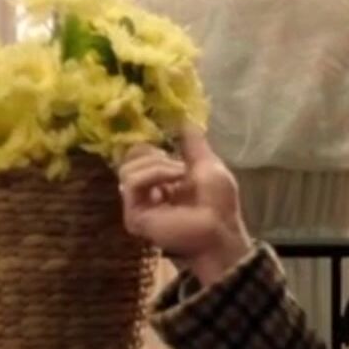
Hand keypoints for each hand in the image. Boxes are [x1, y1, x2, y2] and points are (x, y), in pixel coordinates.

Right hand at [117, 124, 252, 285]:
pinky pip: (131, 183)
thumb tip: (184, 118)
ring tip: (181, 172)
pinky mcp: (134, 215)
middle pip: (129, 157)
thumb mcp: (207, 164)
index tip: (164, 133)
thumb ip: (193, 143)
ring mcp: (138, 204)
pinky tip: (175, 178)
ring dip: (158, 164)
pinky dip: (154, 174)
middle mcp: (146, 191)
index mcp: (161, 180)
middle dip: (153, 152)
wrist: (221, 230)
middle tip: (178, 162)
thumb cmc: (218, 202)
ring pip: (128, 168)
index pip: (139, 153)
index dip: (149, 141)